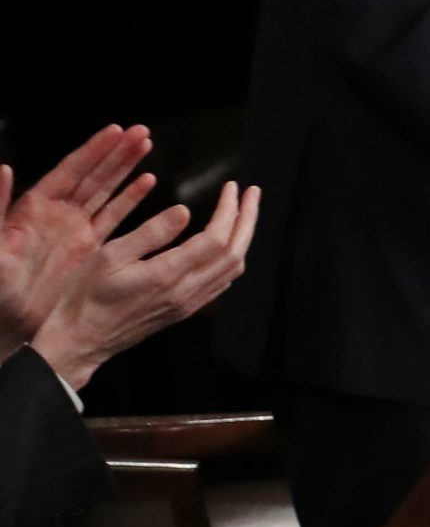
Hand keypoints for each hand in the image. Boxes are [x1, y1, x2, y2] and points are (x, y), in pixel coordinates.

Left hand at [0, 125, 157, 346]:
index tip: (117, 130)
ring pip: (106, 190)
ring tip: (147, 146)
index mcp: (35, 207)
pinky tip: (148, 182)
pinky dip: (130, 198)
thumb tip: (2, 169)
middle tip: (142, 131)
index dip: (94, 150)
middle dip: (117, 151)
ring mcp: (75, 229)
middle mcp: (58, 212)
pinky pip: (113, 217)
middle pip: (93, 174)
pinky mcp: (88, 247)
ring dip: (127, 168)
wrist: (8, 321)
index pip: (71, 170)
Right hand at [30, 181, 258, 392]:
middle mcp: (186, 291)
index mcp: (168, 274)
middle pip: (234, 252)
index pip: (216, 238)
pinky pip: (221, 283)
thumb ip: (150, 233)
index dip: (229, 210)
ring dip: (243, 238)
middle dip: (247, 219)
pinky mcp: (185, 311)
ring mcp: (188, 304)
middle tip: (252, 193)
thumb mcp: (109, 256)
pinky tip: (226, 246)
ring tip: (243, 213)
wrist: (80, 340)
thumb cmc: (86, 295)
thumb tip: (185, 211)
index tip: (231, 187)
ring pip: (232, 269)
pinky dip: (232, 259)